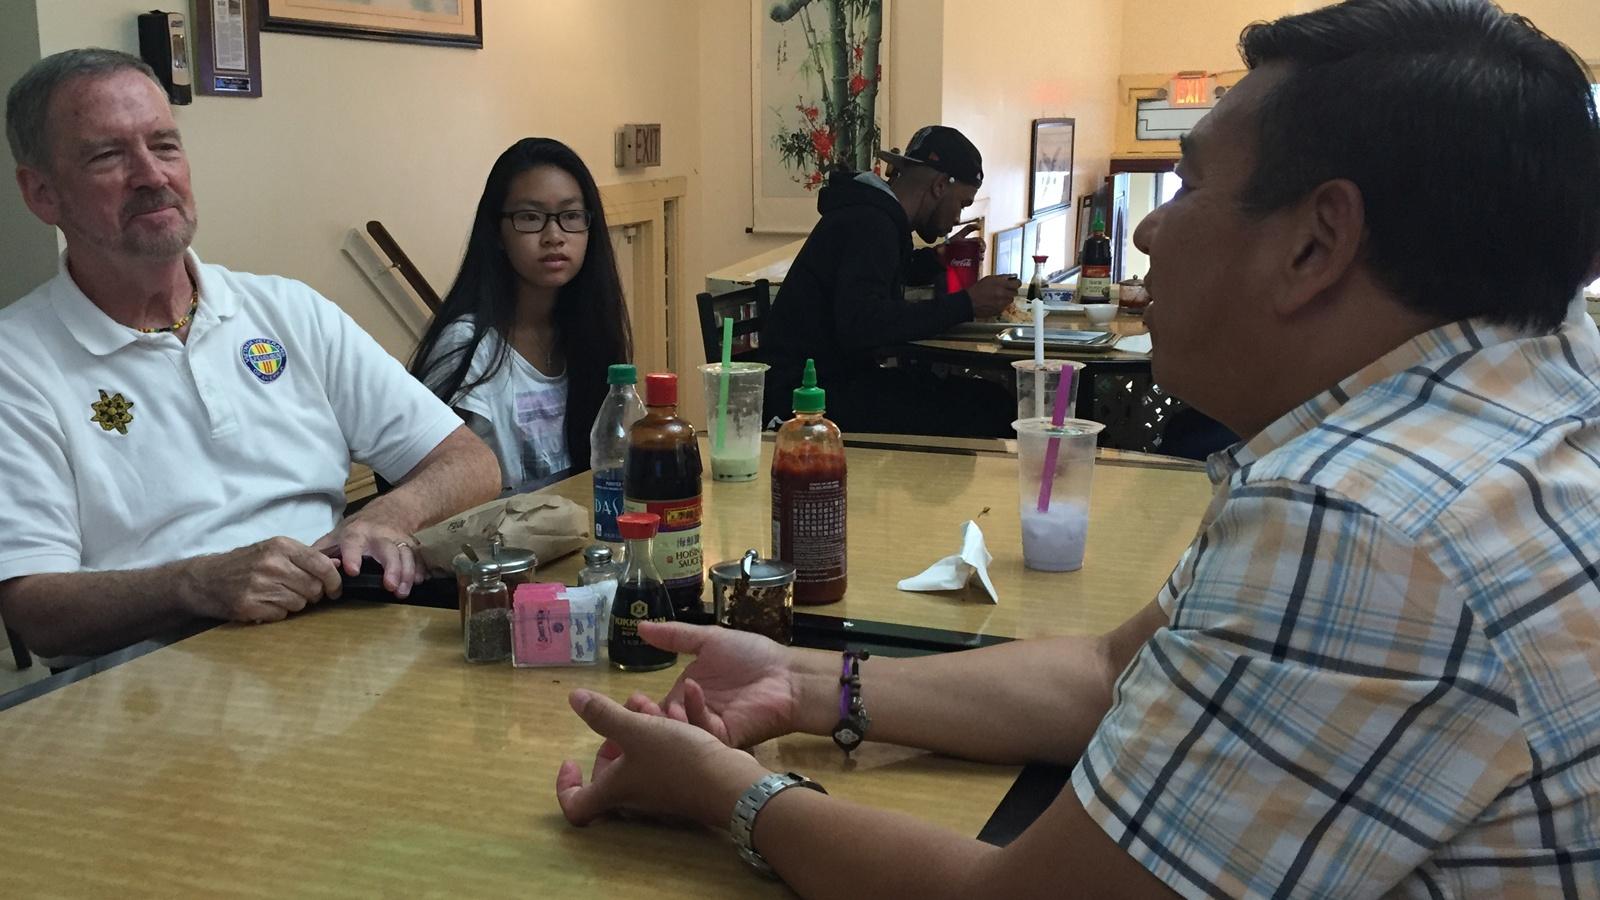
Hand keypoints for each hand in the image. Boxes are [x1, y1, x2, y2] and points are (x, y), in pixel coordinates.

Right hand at [178, 536, 341, 623]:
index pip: (322, 565)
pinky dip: (277, 612)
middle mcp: (272, 564)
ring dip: (294, 604)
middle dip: (312, 594)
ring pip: (300, 603)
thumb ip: (305, 557)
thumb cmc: (244, 563)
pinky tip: (264, 603)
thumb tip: (339, 566)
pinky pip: (281, 615)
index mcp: (281, 546)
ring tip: (277, 595)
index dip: (334, 581)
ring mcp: (260, 585)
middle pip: (314, 588)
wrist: (205, 579)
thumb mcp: (274, 550)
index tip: (335, 590)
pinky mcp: (250, 605)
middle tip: (300, 592)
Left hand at [312, 516, 419, 597]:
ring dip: (407, 573)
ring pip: (406, 555)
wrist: (389, 511)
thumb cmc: (358, 529)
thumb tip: (304, 568)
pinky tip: (420, 581)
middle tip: (390, 587)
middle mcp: (379, 537)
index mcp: (356, 534)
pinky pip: (418, 557)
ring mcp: (398, 540)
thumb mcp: (336, 535)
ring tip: (402, 591)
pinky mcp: (411, 546)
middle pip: (388, 550)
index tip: (352, 571)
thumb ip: (322, 552)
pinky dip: (420, 569)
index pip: (353, 544)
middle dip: (391, 568)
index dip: (353, 556)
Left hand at [556, 689, 769, 827]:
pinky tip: (684, 706)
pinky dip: (671, 734)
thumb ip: (604, 714)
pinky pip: (668, 758)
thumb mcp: (636, 729)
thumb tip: (573, 699)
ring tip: (658, 702)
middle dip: (615, 736)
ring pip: (643, 759)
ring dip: (646, 727)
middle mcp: (634, 797)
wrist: (730, 784)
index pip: (575, 805)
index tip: (571, 759)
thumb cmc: (676, 761)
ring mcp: (661, 792)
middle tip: (628, 711)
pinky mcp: (685, 783)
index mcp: (614, 791)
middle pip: (611, 773)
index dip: (566, 785)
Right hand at [639, 621, 802, 748]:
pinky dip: (694, 713)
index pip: (654, 708)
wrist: (786, 673)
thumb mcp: (708, 640)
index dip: (640, 707)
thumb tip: (640, 626)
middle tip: (636, 706)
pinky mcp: (726, 736)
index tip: (629, 698)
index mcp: (686, 695)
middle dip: (647, 719)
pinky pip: (704, 731)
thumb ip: (674, 636)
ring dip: (667, 719)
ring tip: (657, 704)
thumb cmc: (751, 655)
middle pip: (662, 725)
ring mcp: (709, 728)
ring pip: (680, 732)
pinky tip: (691, 691)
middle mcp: (694, 715)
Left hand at [935, 224, 983, 263]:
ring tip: (981, 257)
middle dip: (981, 243)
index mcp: (959, 238)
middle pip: (977, 241)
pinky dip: (979, 260)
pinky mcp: (969, 260)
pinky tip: (979, 263)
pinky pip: (977, 259)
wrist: (941, 263)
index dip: (973, 227)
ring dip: (981, 253)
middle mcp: (966, 244)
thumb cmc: (941, 253)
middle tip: (982, 249)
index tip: (979, 227)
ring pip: (978, 250)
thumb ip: (939, 249)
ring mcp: (969, 252)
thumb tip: (939, 250)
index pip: (967, 229)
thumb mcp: (939, 250)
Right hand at [968, 274, 1021, 317]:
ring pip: (1011, 300)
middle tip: (1005, 289)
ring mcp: (1002, 303)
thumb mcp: (989, 279)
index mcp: (1001, 284)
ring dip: (1007, 298)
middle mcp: (1003, 294)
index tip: (1015, 283)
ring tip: (998, 296)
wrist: (969, 302)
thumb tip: (1011, 277)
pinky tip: (995, 302)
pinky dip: (1002, 304)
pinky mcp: (999, 310)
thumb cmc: (977, 290)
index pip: (1017, 283)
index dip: (1016, 283)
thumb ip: (1002, 277)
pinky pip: (1005, 306)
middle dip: (1011, 290)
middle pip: (1015, 292)